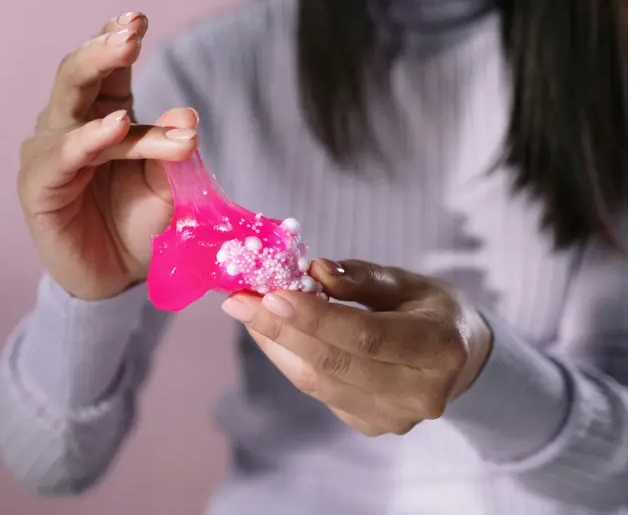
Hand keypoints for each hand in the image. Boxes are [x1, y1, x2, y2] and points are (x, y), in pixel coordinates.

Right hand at [18, 12, 199, 300]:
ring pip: (76, 108)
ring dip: (102, 77)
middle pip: (79, 74)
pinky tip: (116, 125)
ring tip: (131, 54)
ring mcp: (52, 152)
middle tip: (132, 29)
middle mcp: (72, 126)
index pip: (108, 70)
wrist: (116, 277)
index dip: (118, 38)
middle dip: (104, 47)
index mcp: (105, 116)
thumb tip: (187, 114)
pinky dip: (90, 138)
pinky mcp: (40, 185)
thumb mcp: (167, 187)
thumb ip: (174, 153)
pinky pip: (65, 155)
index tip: (138, 18)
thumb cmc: (139, 224)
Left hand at [220, 259, 492, 435]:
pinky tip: (271, 333)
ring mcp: (395, 417)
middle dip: (279, 330)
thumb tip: (312, 272)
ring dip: (276, 345)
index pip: (367, 336)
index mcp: (441, 348)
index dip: (315, 318)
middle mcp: (421, 393)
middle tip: (237, 301)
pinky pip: (319, 392)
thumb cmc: (431, 310)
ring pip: (319, 383)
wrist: (462, 360)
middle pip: (336, 364)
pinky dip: (289, 360)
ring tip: (245, 311)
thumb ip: (360, 278)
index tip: (269, 294)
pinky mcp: (371, 425)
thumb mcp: (408, 282)